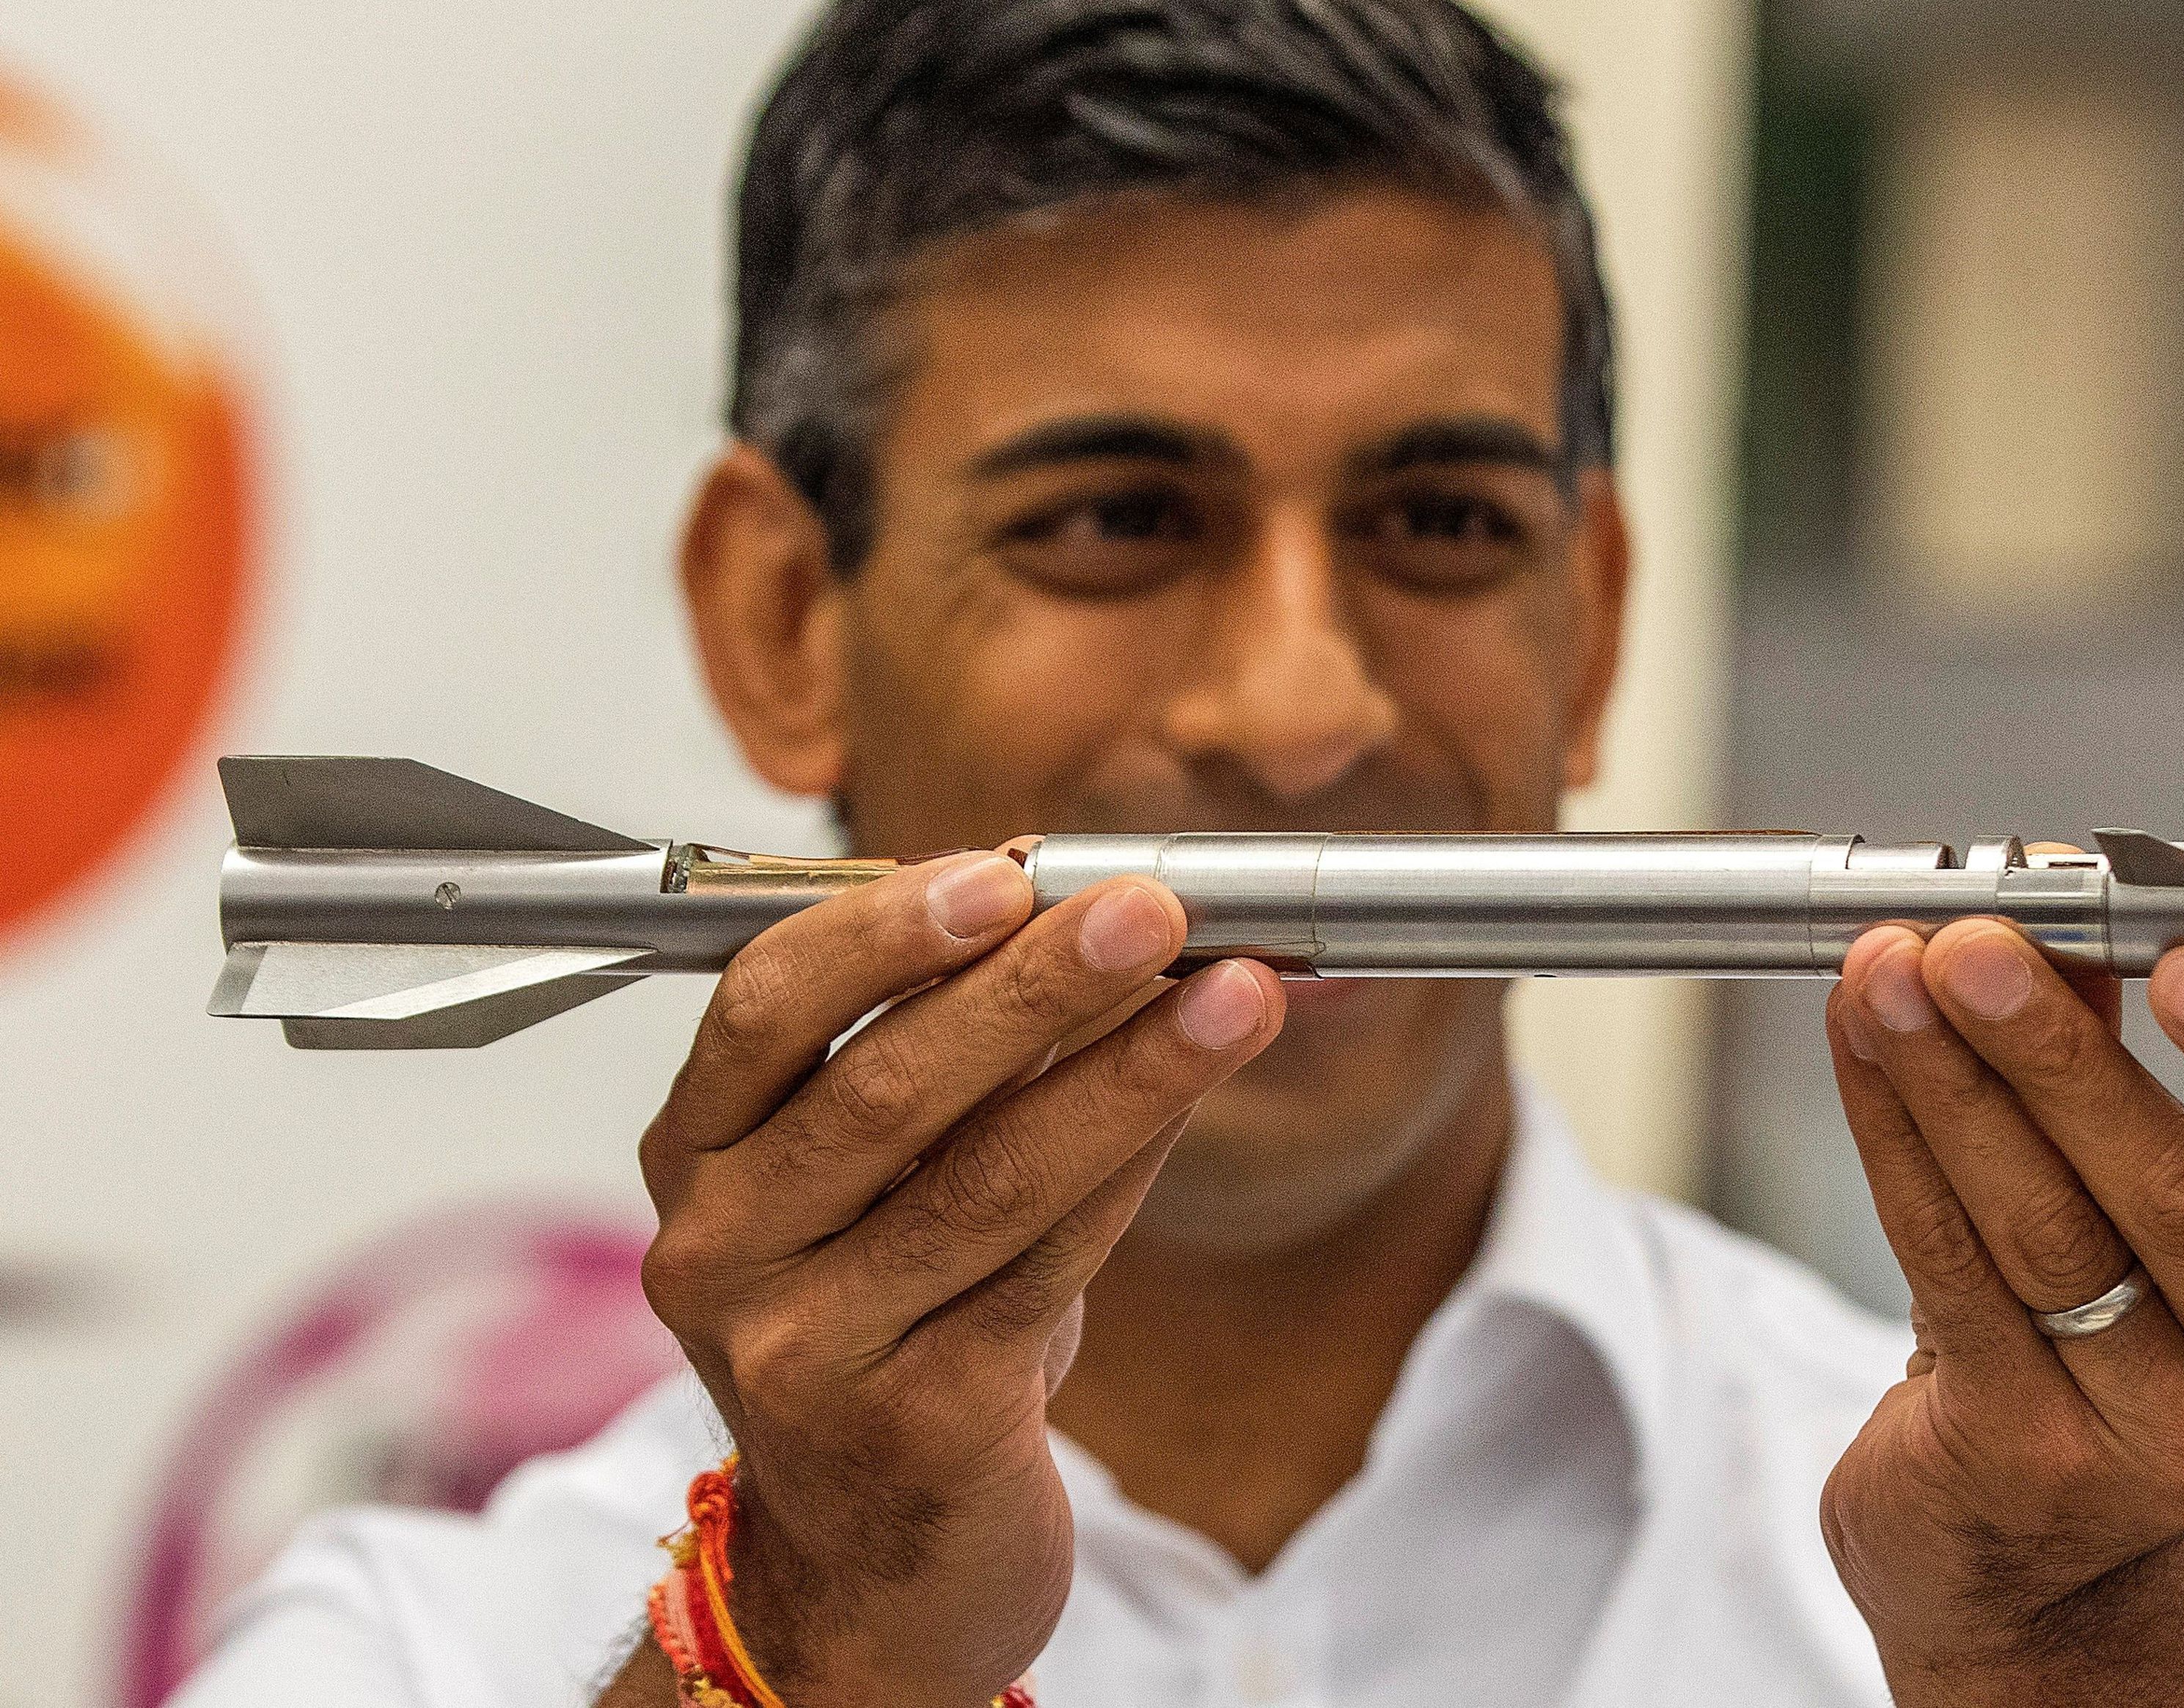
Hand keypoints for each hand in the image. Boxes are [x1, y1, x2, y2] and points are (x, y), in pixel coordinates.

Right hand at [633, 853, 1283, 1706]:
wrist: (875, 1566)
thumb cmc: (885, 1327)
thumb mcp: (877, 1184)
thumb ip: (944, 1049)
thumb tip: (1075, 899)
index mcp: (695, 1157)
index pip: (763, 1008)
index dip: (883, 929)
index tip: (1002, 869)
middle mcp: (721, 1251)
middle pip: (884, 1087)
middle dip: (1035, 985)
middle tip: (1150, 908)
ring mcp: (805, 1348)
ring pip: (986, 1177)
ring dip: (1128, 1070)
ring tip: (1236, 994)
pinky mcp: (912, 1423)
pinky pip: (1047, 1265)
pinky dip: (1133, 1165)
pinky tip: (1194, 1097)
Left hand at [1817, 917, 2183, 1700]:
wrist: (2034, 1553)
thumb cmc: (2107, 1338)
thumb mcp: (2146, 1204)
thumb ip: (2114, 1061)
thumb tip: (2062, 917)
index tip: (2182, 955)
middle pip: (2164, 1191)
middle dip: (2053, 1049)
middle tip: (1975, 946)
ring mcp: (2160, 1437)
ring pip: (2038, 1226)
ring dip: (1947, 1081)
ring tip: (1887, 978)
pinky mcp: (2026, 1454)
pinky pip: (1945, 1265)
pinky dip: (1893, 1138)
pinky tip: (1860, 1054)